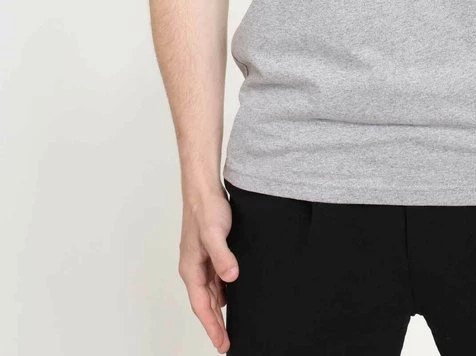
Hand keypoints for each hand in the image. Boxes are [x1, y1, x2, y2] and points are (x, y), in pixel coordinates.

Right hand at [178, 184, 238, 352]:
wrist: (204, 188)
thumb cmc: (206, 208)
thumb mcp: (215, 233)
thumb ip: (222, 256)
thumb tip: (231, 277)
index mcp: (190, 269)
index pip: (201, 306)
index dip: (212, 326)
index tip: (222, 343)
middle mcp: (193, 268)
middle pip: (204, 303)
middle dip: (214, 325)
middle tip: (226, 343)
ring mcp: (200, 261)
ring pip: (209, 293)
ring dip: (218, 311)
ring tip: (228, 326)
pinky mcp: (209, 253)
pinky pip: (214, 280)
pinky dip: (222, 292)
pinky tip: (231, 296)